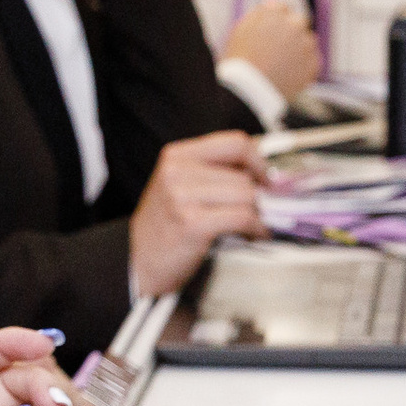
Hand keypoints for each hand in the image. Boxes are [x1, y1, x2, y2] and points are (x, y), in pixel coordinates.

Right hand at [130, 129, 267, 294]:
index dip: (258, 160)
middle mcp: (177, 171)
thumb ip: (215, 174)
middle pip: (244, 175)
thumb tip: (264, 175)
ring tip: (255, 225)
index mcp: (177, 156)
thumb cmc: (165, 228)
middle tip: (264, 210)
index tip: (267, 178)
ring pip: (247, 195)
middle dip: (260, 196)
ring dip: (259, 214)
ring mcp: (183, 196)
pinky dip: (257, 227)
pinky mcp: (193, 222)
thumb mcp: (181, 187)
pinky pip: (243, 217)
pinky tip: (255, 234)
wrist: (137, 262)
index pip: (234, 143)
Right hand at [226, 0, 320, 98]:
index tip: (272, 33)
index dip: (278, 20)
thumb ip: (260, 13)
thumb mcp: (242, 30)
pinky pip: (313, 60)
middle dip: (292, 31)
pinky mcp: (314, 63)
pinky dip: (304, 65)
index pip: (283, 8)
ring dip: (300, 47)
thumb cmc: (240, 60)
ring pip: (308, 40)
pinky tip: (288, 73)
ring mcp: (306, 44)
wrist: (250, 89)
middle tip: (278, 49)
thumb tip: (273, 1)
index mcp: (275, 13)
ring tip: (281, 64)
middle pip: (299, 21)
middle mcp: (294, 24)